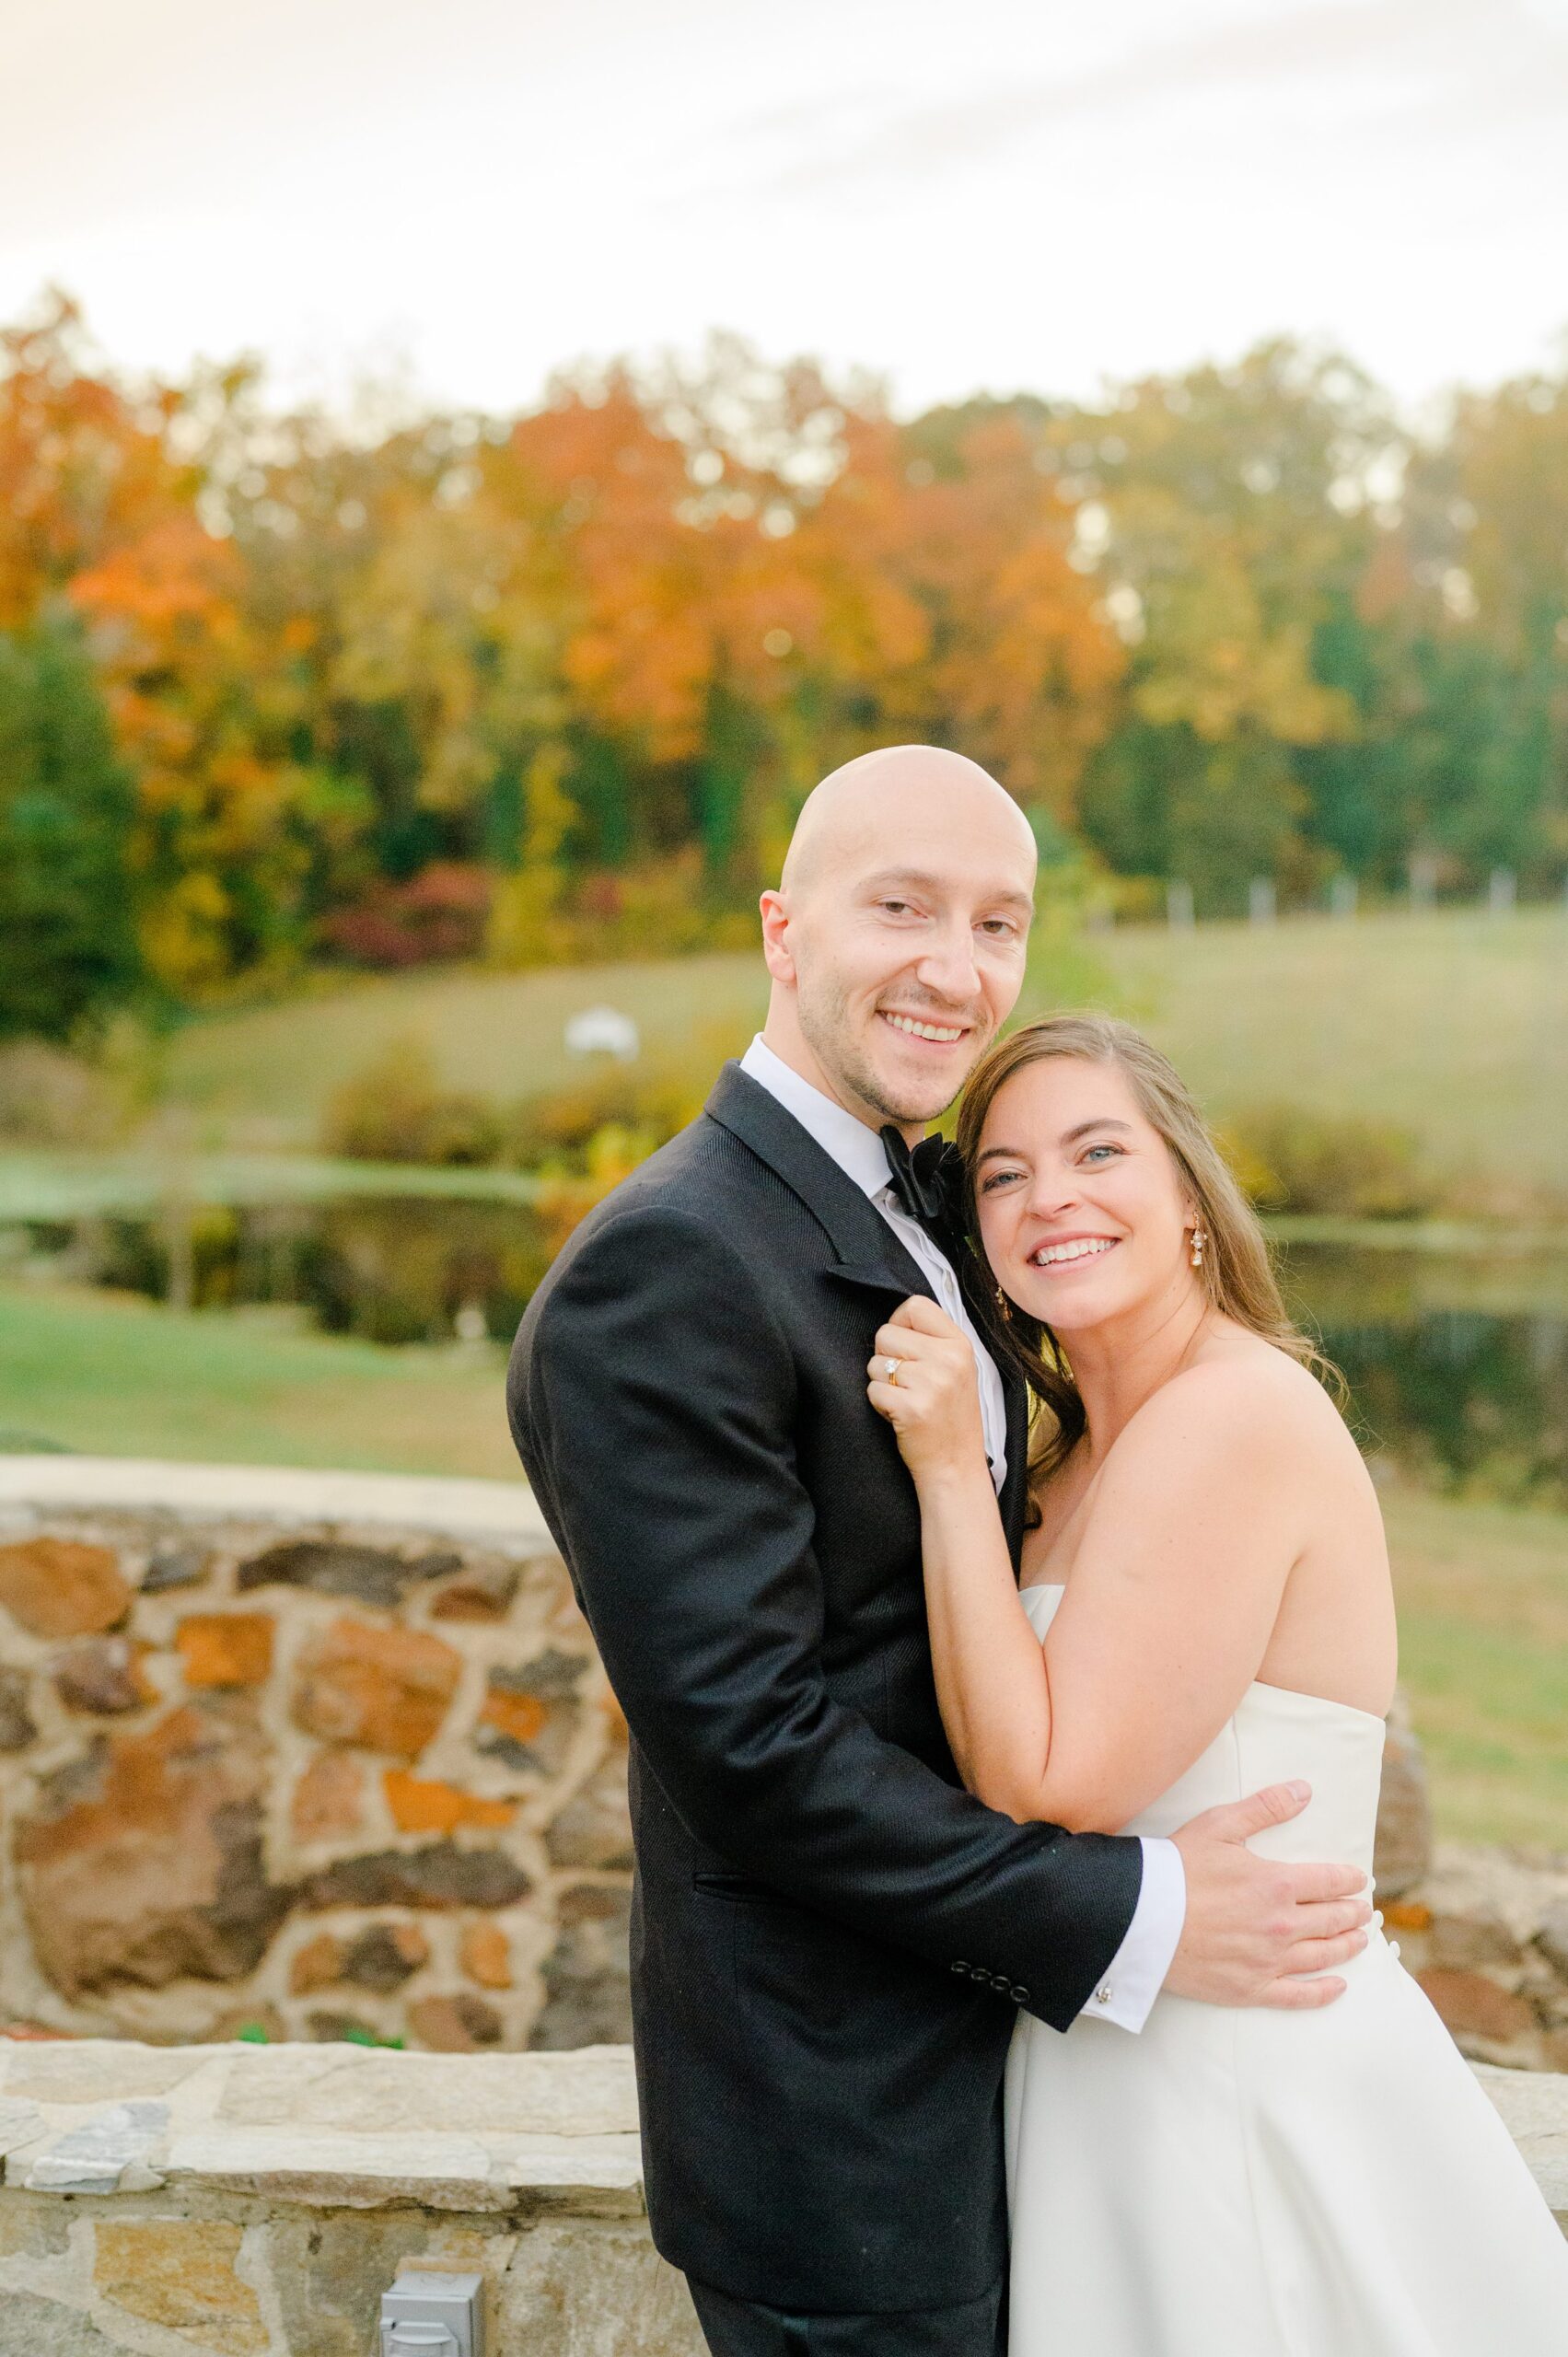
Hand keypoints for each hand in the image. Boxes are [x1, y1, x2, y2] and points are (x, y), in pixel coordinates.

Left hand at [866, 1295, 987, 1483]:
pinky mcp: (911, 1408)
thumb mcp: (958, 1369)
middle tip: (906, 1383)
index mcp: (960, 1345)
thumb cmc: (950, 1417)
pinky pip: (872, 1390)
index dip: (899, 1323)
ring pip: (875, 1364)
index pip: (915, 1306)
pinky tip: (900, 1416)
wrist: (956, 1466)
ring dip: (882, 1384)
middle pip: (886, 1334)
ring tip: (906, 1400)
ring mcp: (931, 1384)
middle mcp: (948, 1360)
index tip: (904, 1347)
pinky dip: (879, 1405)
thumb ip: (933, 1340)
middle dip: (885, 1357)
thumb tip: (898, 1317)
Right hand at [1165, 1781, 1372, 2008]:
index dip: (1349, 1880)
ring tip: (1359, 1941)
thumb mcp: (1219, 1825)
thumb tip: (1304, 1790)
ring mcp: (1268, 1962)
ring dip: (1346, 1947)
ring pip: (1322, 1956)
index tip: (1359, 1880)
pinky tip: (1338, 1987)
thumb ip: (1265, 1807)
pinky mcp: (1250, 1989)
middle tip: (1364, 1911)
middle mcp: (1281, 1926)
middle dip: (1352, 1913)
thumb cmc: (1177, 1867)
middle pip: (1332, 1920)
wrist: (1140, 1917)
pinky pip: (1298, 1996)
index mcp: (1277, 1884)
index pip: (1329, 1882)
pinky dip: (1324, 1992)